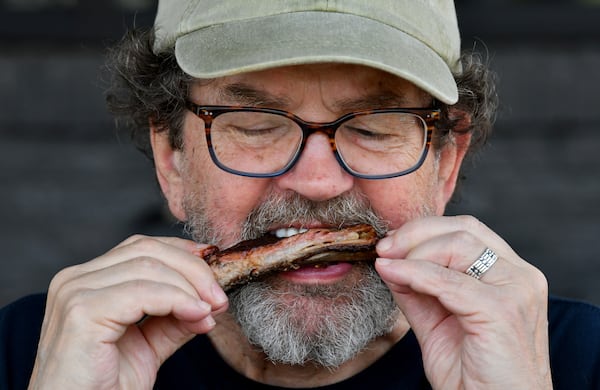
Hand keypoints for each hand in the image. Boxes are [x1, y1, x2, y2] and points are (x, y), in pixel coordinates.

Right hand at [28, 236, 227, 389]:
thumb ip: (172, 320)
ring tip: (210, 311)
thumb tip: (207, 302)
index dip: (184, 255)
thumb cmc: (102, 388)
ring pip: (149, 267)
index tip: (216, 276)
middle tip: (219, 297)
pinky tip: (196, 315)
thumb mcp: (146, 348)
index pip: (142, 247)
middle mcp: (75, 279)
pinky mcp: (81, 312)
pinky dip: (178, 300)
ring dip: (190, 287)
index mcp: (86, 281)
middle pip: (148, 250)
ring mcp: (74, 292)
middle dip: (194, 269)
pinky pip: (142, 293)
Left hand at [375, 216, 551, 389]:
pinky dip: (414, 273)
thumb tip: (389, 260)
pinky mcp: (503, 311)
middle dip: (415, 234)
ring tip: (388, 264)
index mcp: (510, 275)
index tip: (390, 244)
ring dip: (414, 253)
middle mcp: (521, 277)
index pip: (467, 231)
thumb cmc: (473, 375)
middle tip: (384, 248)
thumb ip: (418, 289)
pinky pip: (448, 281)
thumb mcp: (437, 322)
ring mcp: (517, 291)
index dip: (424, 230)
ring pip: (458, 247)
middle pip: (464, 230)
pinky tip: (393, 274)